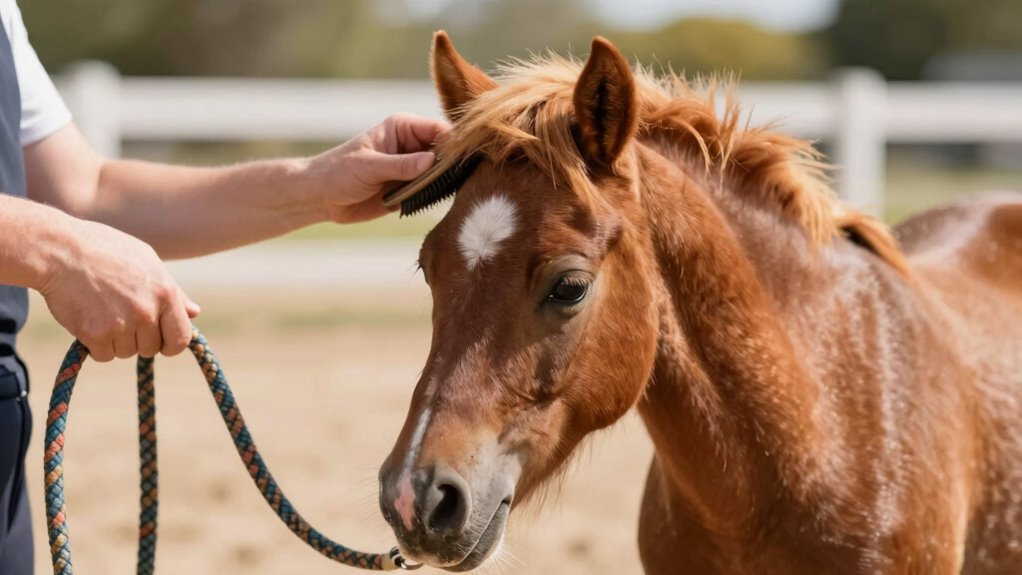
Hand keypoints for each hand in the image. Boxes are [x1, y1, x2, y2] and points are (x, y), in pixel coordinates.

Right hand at [38, 218, 199, 360]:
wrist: (59, 250)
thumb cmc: (104, 250)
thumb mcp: (147, 261)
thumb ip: (173, 291)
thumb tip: (194, 313)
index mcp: (165, 292)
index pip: (181, 337)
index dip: (171, 344)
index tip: (160, 343)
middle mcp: (147, 311)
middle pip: (151, 348)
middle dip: (138, 339)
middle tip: (120, 318)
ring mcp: (122, 324)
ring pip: (127, 352)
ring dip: (116, 341)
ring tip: (102, 312)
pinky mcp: (95, 334)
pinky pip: (104, 355)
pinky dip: (96, 345)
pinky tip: (89, 321)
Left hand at [307, 113, 447, 223]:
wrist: (320, 198)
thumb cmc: (338, 172)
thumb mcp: (369, 166)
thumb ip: (401, 165)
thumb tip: (432, 161)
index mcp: (403, 128)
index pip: (438, 129)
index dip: (452, 143)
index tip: (457, 162)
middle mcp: (411, 145)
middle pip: (445, 151)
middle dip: (452, 166)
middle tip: (454, 183)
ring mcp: (413, 167)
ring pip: (442, 173)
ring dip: (445, 184)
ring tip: (445, 194)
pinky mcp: (410, 188)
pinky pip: (432, 191)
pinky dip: (436, 197)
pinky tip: (437, 202)